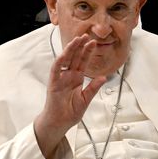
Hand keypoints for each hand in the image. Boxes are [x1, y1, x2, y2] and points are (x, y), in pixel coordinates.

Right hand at [34, 34, 106, 157]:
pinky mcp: (54, 83)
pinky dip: (59, 62)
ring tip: (76, 40)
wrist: (60, 123)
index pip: (83, 61)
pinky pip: (55, 70)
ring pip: (65, 60)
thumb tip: (103, 77)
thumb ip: (93, 87)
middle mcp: (69, 76)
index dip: (88, 52)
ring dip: (70, 50)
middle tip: (86, 36)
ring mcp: (61, 78)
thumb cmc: (70, 112)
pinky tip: (64, 54)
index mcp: (77, 78)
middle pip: (75, 57)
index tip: (93, 42)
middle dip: (80, 46)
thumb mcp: (86, 99)